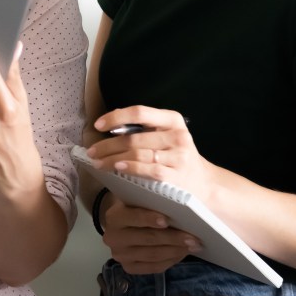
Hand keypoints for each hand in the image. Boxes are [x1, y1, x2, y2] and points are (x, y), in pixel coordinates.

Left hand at [87, 106, 216, 201]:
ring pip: (138, 154)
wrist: (204, 183)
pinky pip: (147, 170)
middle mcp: (177, 135)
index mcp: (172, 120)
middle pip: (134, 137)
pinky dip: (130, 168)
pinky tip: (116, 167)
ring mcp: (178, 156)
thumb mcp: (166, 136)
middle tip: (91, 151)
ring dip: (112, 158)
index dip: (116, 117)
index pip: (139, 112)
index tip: (98, 125)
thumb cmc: (176, 156)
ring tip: (98, 162)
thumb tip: (110, 125)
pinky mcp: (177, 175)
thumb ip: (143, 129)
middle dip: (107, 144)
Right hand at [98, 193, 201, 273]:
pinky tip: (182, 254)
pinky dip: (171, 260)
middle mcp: (113, 238)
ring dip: (176, 251)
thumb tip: (173, 193)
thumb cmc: (136, 208)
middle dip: (173, 238)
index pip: (133, 217)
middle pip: (147, 239)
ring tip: (193, 246)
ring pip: (153, 255)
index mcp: (114, 217)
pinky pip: (154, 267)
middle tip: (193, 238)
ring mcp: (120, 255)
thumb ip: (150, 199)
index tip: (167, 220)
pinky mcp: (129, 267)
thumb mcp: (138, 199)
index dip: (150, 219)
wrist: (122, 225)